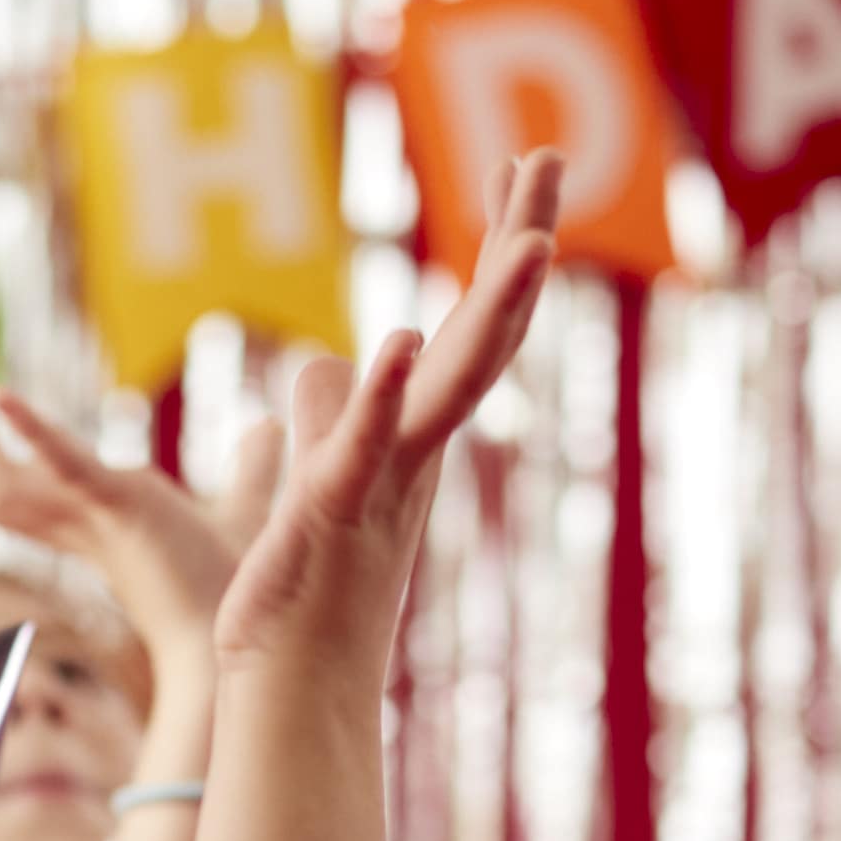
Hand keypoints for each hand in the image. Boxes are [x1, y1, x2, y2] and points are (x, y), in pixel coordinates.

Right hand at [0, 375, 241, 674]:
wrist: (248, 648)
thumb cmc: (245, 588)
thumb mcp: (244, 513)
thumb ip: (251, 470)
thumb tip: (268, 426)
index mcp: (97, 529)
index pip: (18, 498)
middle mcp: (81, 528)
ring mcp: (95, 520)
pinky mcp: (120, 509)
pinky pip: (58, 467)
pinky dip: (27, 430)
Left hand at [212, 152, 554, 676]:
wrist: (294, 685)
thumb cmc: (306, 590)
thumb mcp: (311, 479)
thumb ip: (326, 417)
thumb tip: (326, 364)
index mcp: (415, 434)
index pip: (467, 324)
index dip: (496, 248)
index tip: (519, 166)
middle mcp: (418, 449)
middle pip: (481, 334)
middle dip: (515, 244)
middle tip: (545, 156)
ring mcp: (386, 479)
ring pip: (450, 385)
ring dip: (491, 313)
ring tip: (531, 242)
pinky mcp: (336, 511)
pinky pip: (366, 446)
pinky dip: (382, 396)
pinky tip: (397, 341)